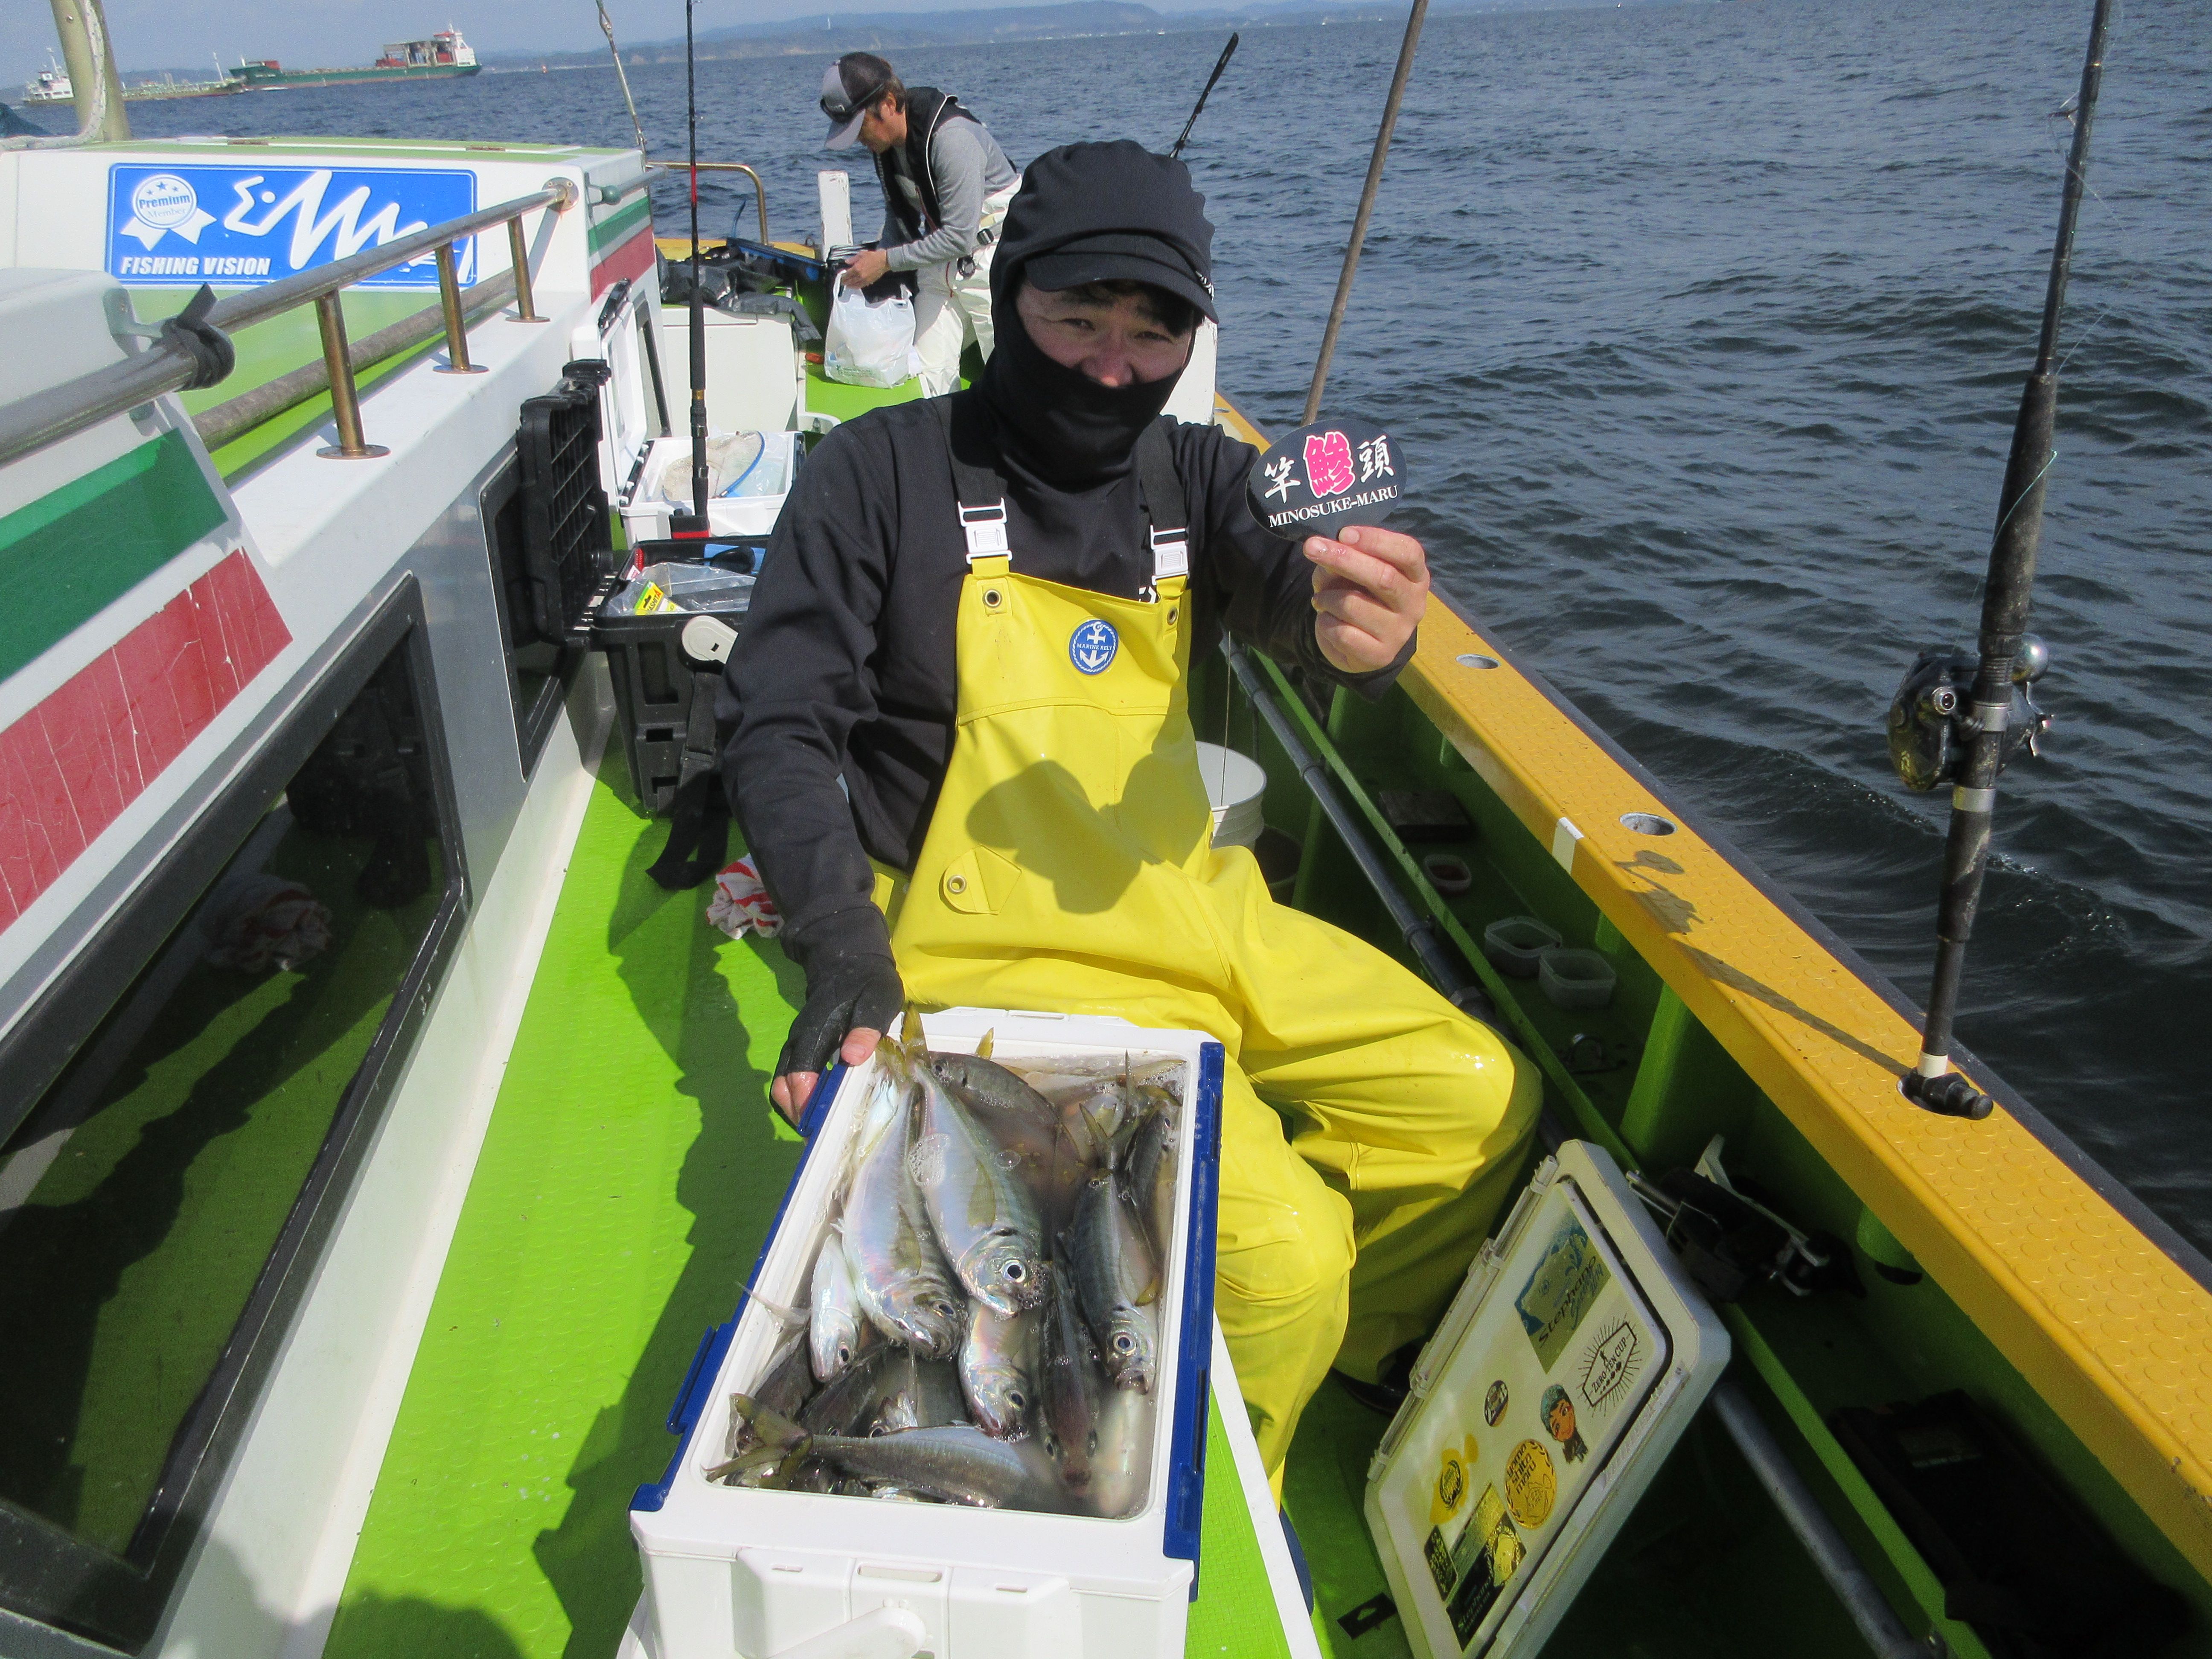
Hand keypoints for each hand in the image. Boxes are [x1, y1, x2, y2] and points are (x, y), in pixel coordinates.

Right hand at [771, 953, 903, 1124]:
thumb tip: (852, 1057)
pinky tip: (821, 1110)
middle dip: (799, 1114)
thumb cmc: (866, 983)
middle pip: (783, 1086)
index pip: (801, 1074)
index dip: (806, 1103)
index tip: (820, 1127)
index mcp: (815, 1031)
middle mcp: (798, 1042)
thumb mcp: (878, 999)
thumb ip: (867, 1027)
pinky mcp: (801, 1050)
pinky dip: (800, 1099)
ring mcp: (796, 1046)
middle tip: (824, 1136)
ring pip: (783, 1085)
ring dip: (798, 1109)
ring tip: (822, 1130)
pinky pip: (790, 1080)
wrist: (847, 961)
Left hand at [839, 248, 891, 289]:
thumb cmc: (873, 256)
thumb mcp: (861, 254)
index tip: (841, 277)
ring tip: (847, 285)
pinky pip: (861, 286)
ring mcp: (864, 280)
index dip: (843, 277)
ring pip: (855, 285)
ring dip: (850, 286)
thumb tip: (847, 262)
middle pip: (850, 281)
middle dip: (845, 282)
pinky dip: (857, 286)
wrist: (883, 261)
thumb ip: (853, 259)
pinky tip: (855, 286)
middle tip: (842, 282)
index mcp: (856, 268)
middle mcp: (859, 276)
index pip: (847, 275)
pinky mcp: (869, 282)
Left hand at [1306, 525, 1429, 673]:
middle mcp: (1414, 604)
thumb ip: (1345, 557)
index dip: (1376, 540)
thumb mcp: (1352, 570)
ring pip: (1354, 605)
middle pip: (1383, 577)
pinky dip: (1325, 622)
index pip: (1408, 552)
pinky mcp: (1380, 655)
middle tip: (1312, 548)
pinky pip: (1343, 633)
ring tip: (1320, 599)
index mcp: (1416, 575)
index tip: (1344, 533)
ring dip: (1326, 597)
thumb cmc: (1359, 594)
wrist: (1358, 643)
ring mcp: (1400, 632)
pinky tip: (1326, 621)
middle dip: (1343, 559)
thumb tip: (1325, 551)